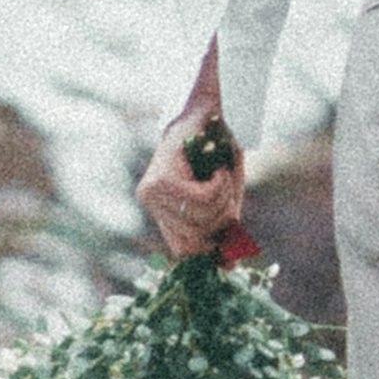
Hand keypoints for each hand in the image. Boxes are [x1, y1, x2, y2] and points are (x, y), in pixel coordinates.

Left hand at [138, 82, 250, 267]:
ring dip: (224, 199)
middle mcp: (150, 201)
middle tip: (228, 191)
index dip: (210, 255)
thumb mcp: (219, 195)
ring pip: (202, 218)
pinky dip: (220, 186)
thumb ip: (220, 227)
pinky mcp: (161, 180)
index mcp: (162, 210)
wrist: (208, 110)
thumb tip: (228, 269)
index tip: (228, 261)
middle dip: (223, 219)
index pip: (185, 251)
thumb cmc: (214, 151)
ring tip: (222, 177)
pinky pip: (203, 199)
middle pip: (198, 236)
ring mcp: (151, 192)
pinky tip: (216, 171)